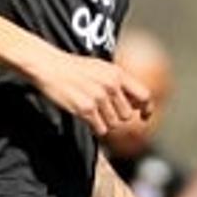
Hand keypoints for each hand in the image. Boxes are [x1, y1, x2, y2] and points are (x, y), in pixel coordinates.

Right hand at [27, 49, 151, 136]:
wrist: (49, 66)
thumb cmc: (74, 68)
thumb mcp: (101, 68)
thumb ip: (119, 83)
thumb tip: (136, 104)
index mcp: (117, 74)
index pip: (144, 95)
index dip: (147, 109)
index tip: (144, 117)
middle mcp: (111, 85)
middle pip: (127, 115)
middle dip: (117, 116)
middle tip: (102, 110)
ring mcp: (99, 97)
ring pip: (114, 124)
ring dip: (105, 122)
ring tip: (91, 110)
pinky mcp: (86, 109)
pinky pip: (101, 129)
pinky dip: (95, 127)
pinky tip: (86, 117)